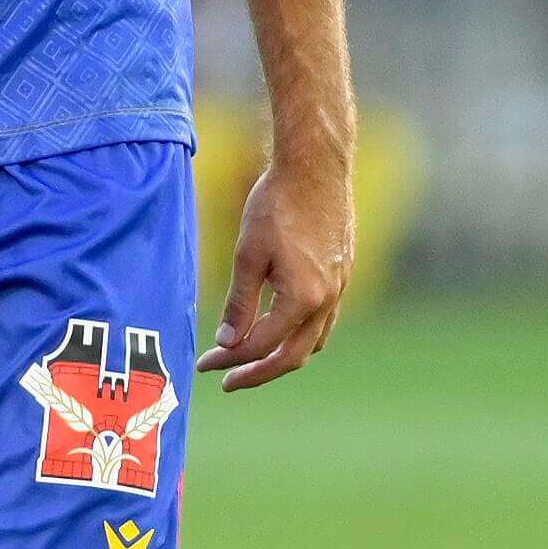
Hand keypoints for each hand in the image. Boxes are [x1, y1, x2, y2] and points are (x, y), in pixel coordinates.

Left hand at [198, 145, 351, 391]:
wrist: (316, 167)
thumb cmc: (277, 204)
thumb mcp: (248, 254)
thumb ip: (240, 303)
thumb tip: (227, 342)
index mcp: (302, 299)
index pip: (260, 345)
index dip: (229, 359)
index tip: (204, 363)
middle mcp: (327, 300)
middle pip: (292, 357)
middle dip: (258, 373)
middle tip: (227, 381)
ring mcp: (340, 289)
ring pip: (314, 342)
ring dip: (282, 357)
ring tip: (252, 360)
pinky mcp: (343, 275)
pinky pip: (324, 321)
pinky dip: (301, 335)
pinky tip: (280, 327)